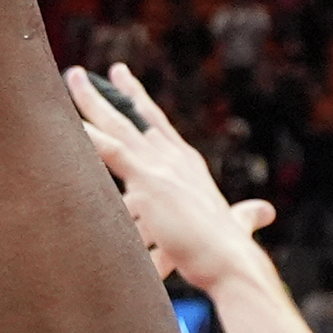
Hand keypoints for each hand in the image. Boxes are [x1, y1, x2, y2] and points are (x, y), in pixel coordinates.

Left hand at [69, 65, 278, 293]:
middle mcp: (174, 158)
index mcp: (189, 164)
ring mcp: (160, 165)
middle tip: (79, 73)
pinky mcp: (147, 181)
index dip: (139, 100)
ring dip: (91, 102)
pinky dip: (89, 135)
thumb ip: (246, 215)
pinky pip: (110, 150)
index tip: (122, 77)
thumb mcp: (235, 223)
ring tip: (70, 78)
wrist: (229, 259)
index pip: (158, 124)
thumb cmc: (230, 249)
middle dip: (109, 91)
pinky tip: (67, 122)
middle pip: (134, 116)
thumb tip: (265, 212)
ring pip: (117, 125)